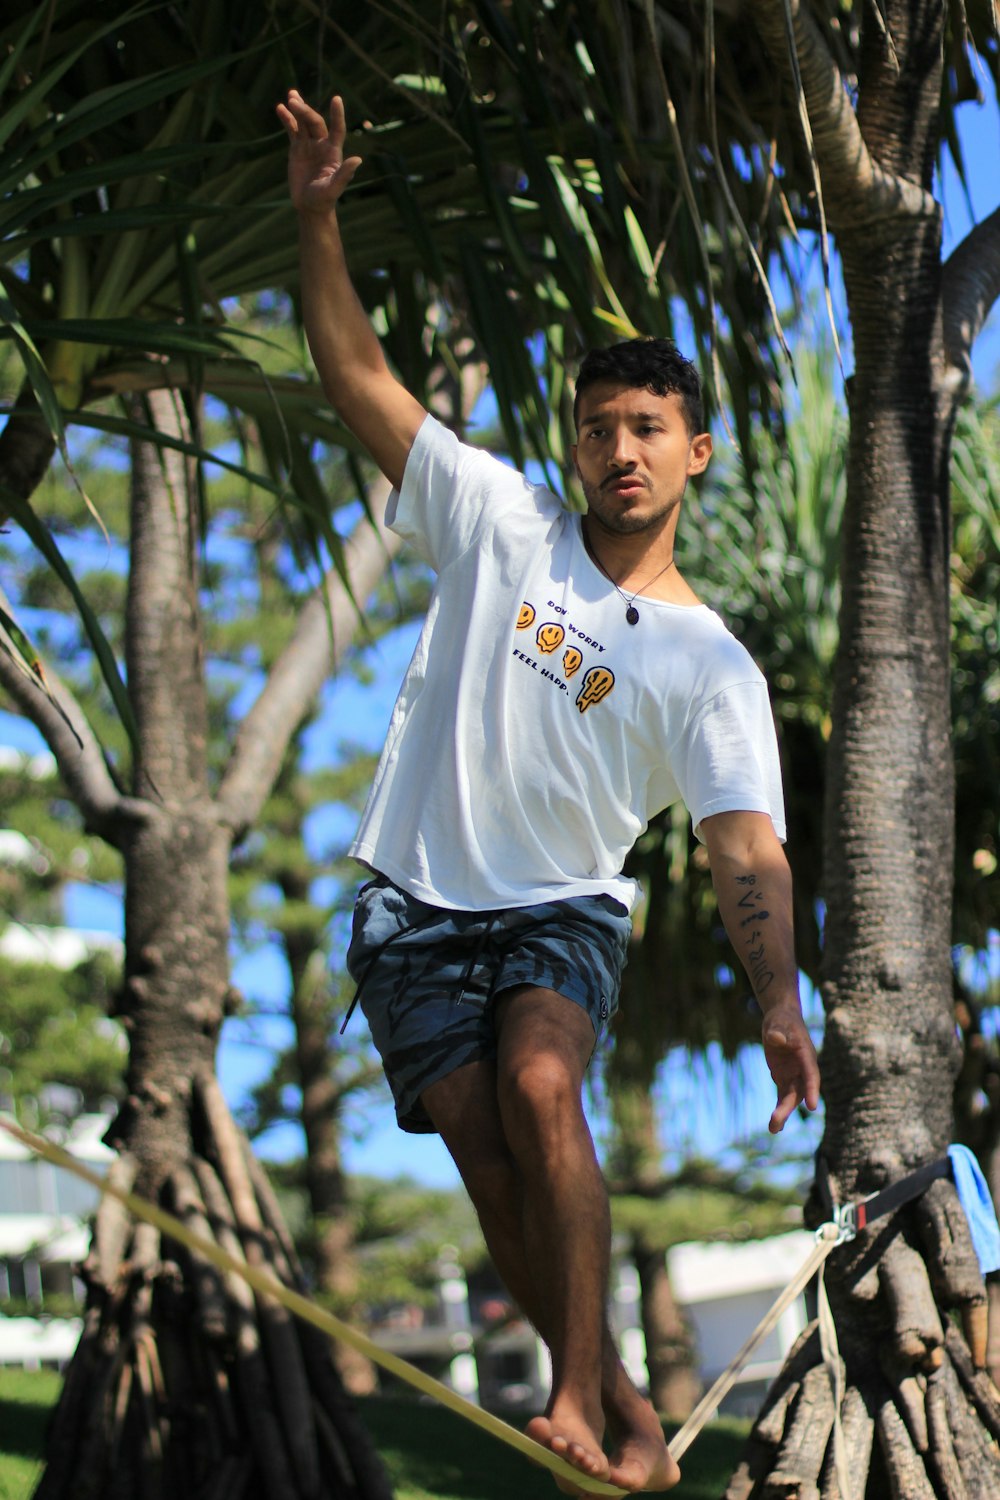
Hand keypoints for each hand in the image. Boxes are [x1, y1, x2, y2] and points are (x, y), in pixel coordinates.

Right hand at [276, 90, 361, 213]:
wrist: (309, 206)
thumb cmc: (324, 200)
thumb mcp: (334, 188)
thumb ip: (344, 174)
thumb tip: (358, 160)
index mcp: (334, 152)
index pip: (337, 129)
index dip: (337, 115)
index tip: (337, 99)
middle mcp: (323, 145)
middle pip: (315, 122)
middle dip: (305, 111)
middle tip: (294, 102)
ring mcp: (309, 145)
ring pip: (304, 122)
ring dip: (298, 109)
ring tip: (291, 95)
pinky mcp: (297, 148)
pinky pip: (292, 130)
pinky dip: (287, 119)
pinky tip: (280, 108)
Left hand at [761, 1005, 819, 1133]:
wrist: (781, 1020)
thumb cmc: (782, 1020)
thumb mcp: (778, 1023)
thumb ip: (777, 1032)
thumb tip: (775, 1039)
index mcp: (806, 1055)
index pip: (811, 1075)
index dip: (812, 1090)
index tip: (812, 1107)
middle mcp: (803, 1069)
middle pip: (799, 1092)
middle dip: (788, 1107)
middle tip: (776, 1121)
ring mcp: (794, 1075)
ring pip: (791, 1098)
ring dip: (783, 1113)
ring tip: (773, 1129)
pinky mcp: (784, 1079)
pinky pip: (783, 1097)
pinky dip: (779, 1110)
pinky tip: (774, 1126)